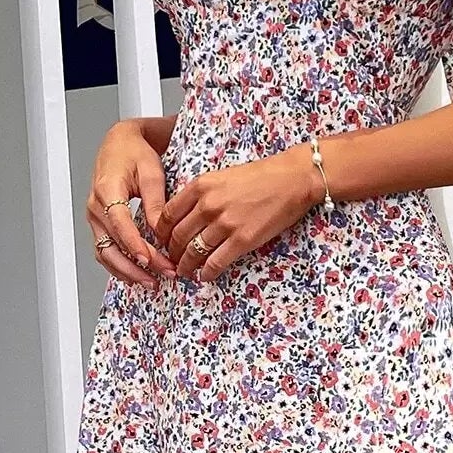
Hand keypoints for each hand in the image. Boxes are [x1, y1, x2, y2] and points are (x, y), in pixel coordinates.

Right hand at [86, 120, 178, 284]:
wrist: (120, 144)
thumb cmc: (135, 154)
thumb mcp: (151, 174)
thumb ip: (156, 204)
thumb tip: (161, 232)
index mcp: (107, 189)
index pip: (120, 224)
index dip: (135, 245)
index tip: (150, 261)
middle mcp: (96, 206)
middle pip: (111, 245)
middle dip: (136, 266)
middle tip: (161, 277)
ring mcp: (94, 217)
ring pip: (105, 253)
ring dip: (127, 271)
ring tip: (152, 282)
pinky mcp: (98, 224)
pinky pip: (104, 251)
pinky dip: (119, 266)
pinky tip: (136, 276)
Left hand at [154, 144, 324, 281]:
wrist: (291, 180)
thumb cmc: (260, 176)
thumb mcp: (221, 176)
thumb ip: (202, 193)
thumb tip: (188, 214)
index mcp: (200, 186)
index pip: (168, 214)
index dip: (161, 232)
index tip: (162, 240)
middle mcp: (208, 205)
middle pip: (178, 236)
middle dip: (172, 252)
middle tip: (172, 259)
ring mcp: (225, 224)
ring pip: (194, 252)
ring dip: (186, 265)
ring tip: (185, 271)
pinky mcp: (242, 240)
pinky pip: (216, 262)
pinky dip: (207, 273)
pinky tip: (204, 276)